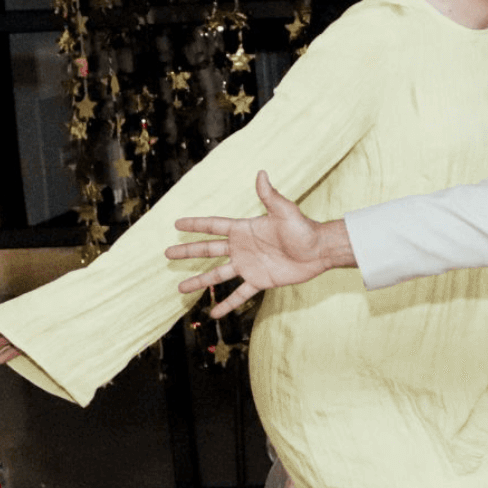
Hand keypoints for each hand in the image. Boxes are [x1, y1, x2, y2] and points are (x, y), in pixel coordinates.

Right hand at [163, 171, 341, 317]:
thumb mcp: (285, 211)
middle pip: (209, 250)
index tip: (177, 223)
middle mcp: (242, 248)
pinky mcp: (259, 281)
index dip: (196, 224)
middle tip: (167, 253)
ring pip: (217, 275)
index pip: (214, 226)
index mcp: (244, 229)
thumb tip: (261, 173)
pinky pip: (239, 294)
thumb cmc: (304, 228)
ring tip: (180, 288)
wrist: (319, 250)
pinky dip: (227, 304)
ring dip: (199, 281)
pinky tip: (214, 314)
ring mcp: (249, 266)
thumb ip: (269, 195)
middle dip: (188, 251)